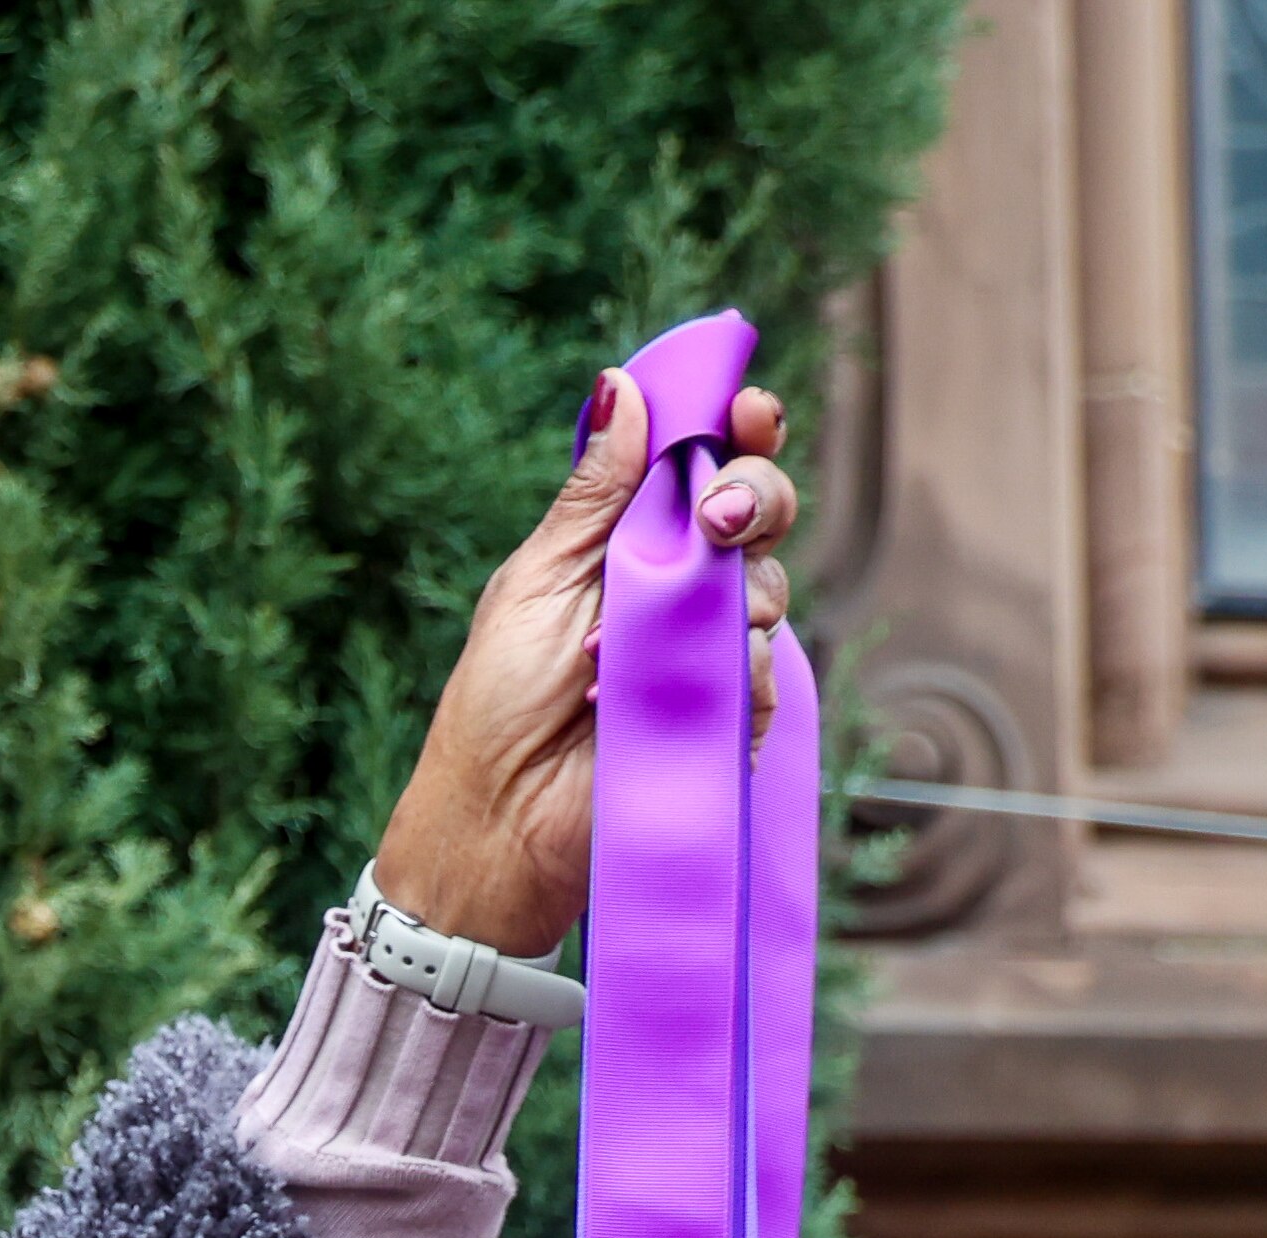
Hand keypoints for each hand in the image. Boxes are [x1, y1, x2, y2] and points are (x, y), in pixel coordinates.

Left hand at [365, 368, 803, 960]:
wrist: (495, 822)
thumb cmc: (498, 702)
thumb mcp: (536, 581)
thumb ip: (592, 493)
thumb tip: (622, 386)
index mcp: (630, 539)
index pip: (706, 463)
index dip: (739, 428)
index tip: (746, 409)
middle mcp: (680, 587)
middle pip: (760, 513)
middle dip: (756, 497)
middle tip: (719, 519)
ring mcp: (708, 653)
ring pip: (770, 593)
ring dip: (724, 601)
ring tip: (629, 645)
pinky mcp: (726, 718)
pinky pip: (764, 679)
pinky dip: (723, 681)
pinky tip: (649, 699)